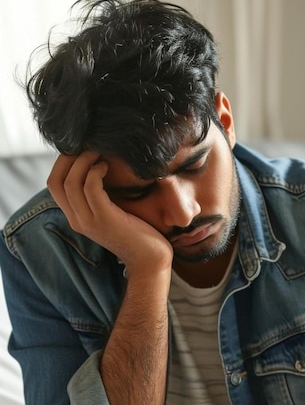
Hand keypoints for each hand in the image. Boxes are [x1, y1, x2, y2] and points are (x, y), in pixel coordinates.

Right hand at [47, 151, 172, 275]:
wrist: (150, 259)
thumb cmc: (136, 232)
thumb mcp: (110, 212)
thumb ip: (98, 196)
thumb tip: (96, 165)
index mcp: (75, 217)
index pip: (53, 184)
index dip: (63, 162)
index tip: (81, 149)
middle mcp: (76, 220)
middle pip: (55, 181)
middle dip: (69, 157)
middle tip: (88, 145)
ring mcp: (89, 221)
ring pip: (71, 182)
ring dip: (84, 160)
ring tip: (98, 152)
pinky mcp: (104, 219)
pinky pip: (90, 187)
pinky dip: (96, 171)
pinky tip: (107, 167)